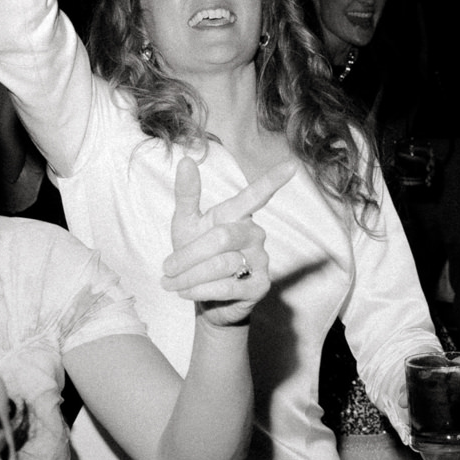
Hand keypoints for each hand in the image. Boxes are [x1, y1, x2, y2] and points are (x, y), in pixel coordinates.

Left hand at [163, 157, 292, 325]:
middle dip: (188, 256)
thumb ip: (187, 195)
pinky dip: (200, 290)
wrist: (202, 299)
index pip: (256, 195)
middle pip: (221, 238)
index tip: (292, 166)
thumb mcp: (186, 225)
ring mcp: (261, 260)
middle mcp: (254, 234)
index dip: (272, 181)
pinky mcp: (260, 286)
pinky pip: (227, 286)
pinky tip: (188, 293)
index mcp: (237, 215)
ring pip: (222, 264)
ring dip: (190, 276)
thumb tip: (185, 160)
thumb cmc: (195, 256)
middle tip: (167, 268)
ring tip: (173, 284)